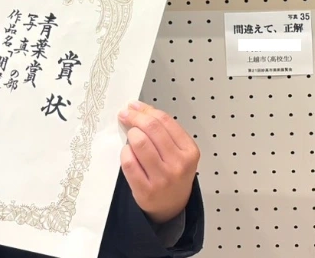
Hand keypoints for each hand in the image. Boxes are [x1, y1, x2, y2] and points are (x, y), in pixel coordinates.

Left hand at [118, 101, 199, 224]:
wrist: (172, 206)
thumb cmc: (173, 173)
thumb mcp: (179, 150)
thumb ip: (163, 130)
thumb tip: (138, 108)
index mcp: (189, 150)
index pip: (165, 120)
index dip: (146, 110)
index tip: (134, 106)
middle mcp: (178, 164)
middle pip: (152, 128)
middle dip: (135, 117)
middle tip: (126, 115)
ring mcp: (162, 178)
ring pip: (139, 143)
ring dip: (131, 135)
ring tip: (131, 137)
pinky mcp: (145, 190)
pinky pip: (128, 162)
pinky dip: (125, 153)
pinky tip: (128, 153)